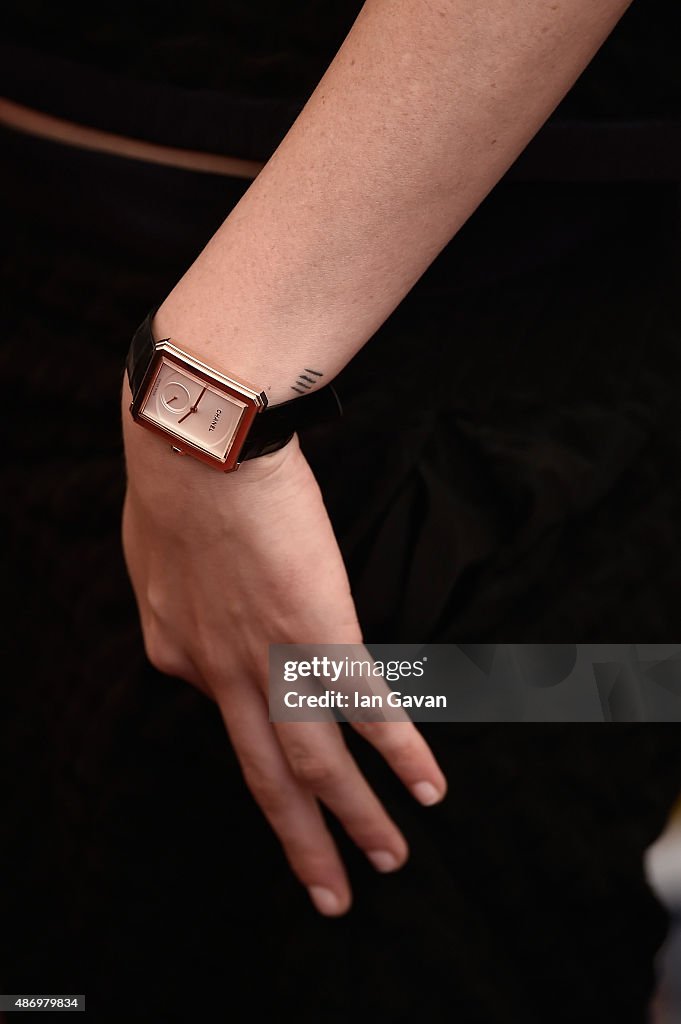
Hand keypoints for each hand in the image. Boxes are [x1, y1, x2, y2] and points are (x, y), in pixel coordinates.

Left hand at [121, 379, 446, 914]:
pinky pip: (368, 711)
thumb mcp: (157, 553)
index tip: (279, 739)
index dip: (256, 733)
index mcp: (180, 652)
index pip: (222, 713)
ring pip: (318, 766)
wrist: (198, 446)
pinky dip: (401, 753)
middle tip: (330, 893)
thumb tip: (198, 599)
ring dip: (358, 820)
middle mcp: (222, 677)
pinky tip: (428, 785)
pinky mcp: (322, 637)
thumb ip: (178, 592)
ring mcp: (272, 663)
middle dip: (302, 842)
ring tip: (389, 859)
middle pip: (267, 779)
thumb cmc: (174, 480)